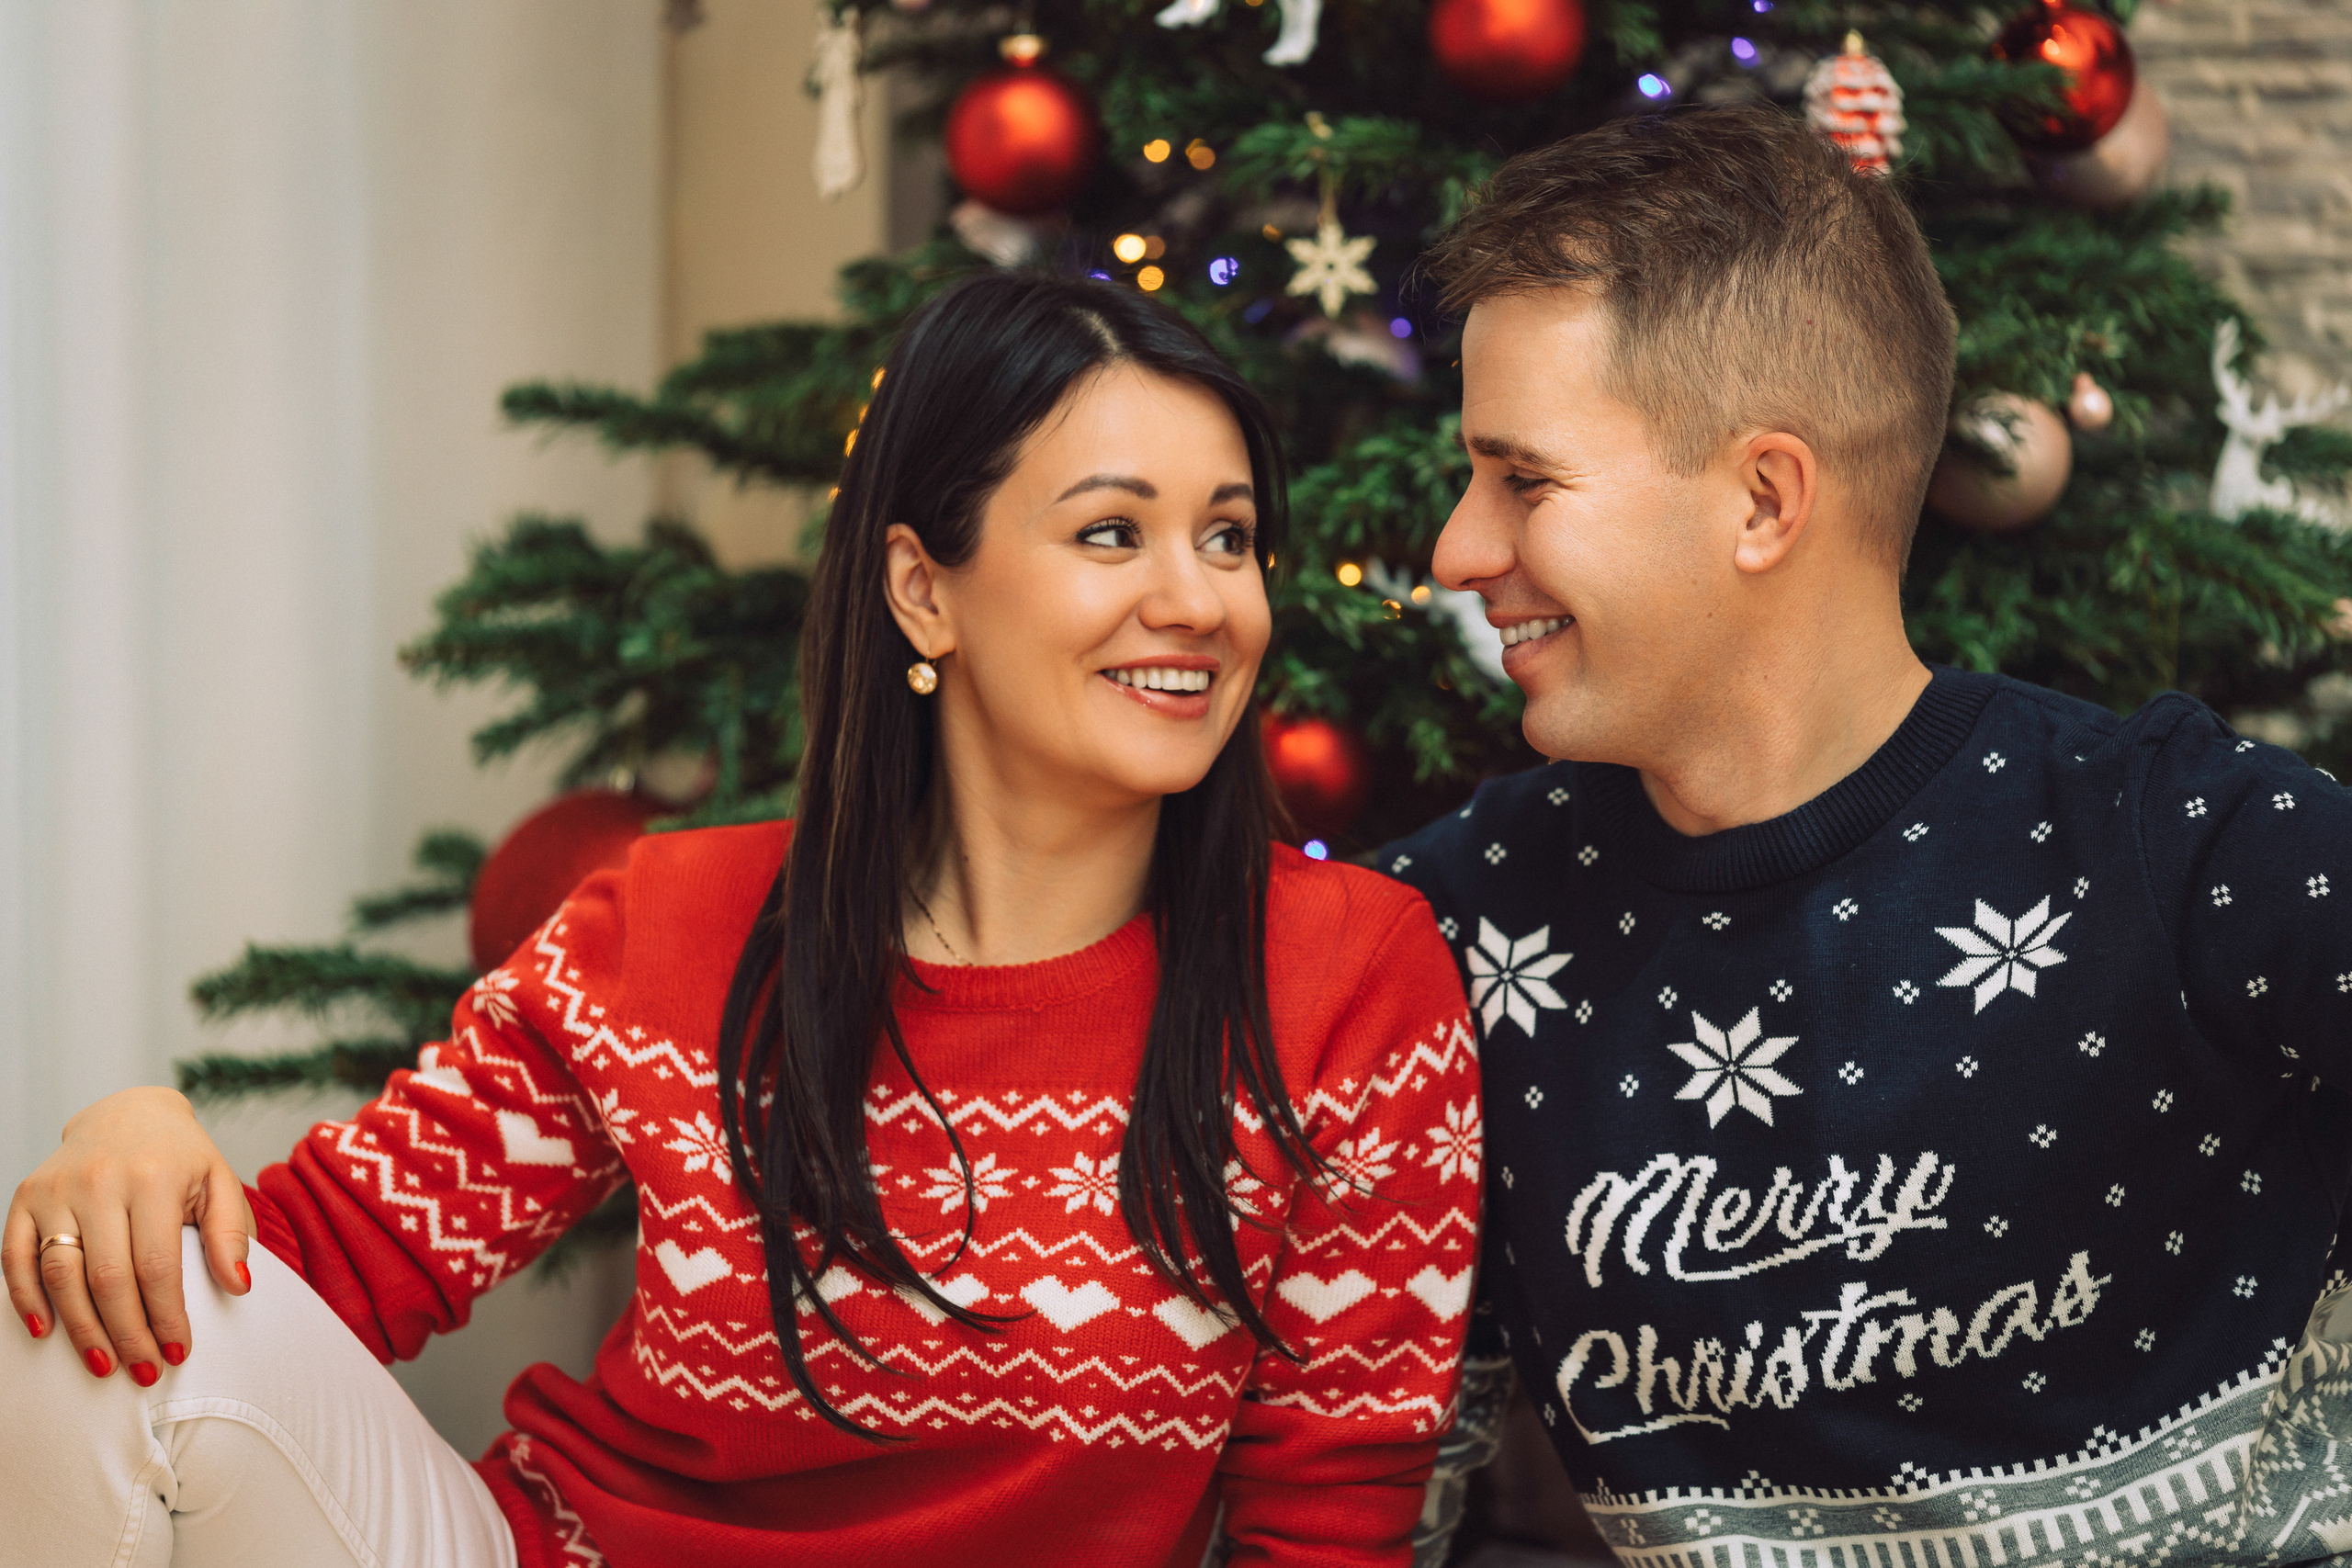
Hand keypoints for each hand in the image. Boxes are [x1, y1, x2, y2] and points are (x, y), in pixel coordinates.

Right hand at [2, 1086, 253, 1380]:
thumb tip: (238, 1285)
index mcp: (153, 1178)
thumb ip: (231, 1233)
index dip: (167, 1316)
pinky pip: (15, 1257)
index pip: (158, 1265)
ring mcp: (56, 1190)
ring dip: (80, 1328)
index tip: (177, 1352)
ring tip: (104, 1364)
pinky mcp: (25, 1198)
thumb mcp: (220, 1182)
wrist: (128, 1113)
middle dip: (127, 1333)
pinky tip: (45, 1330)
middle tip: (143, 1371)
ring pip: (60, 1274)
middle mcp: (99, 1182)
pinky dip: (24, 1297)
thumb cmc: (180, 1157)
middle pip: (108, 1278)